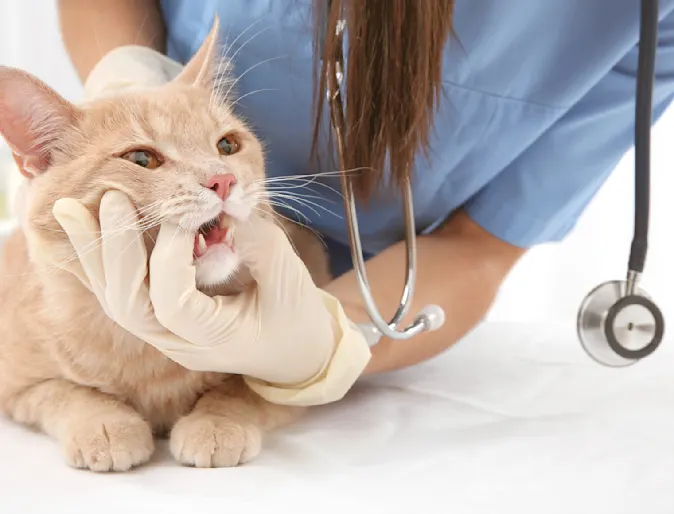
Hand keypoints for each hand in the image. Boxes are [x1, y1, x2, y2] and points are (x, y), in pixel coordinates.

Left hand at [52, 191, 370, 404]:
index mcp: (216, 341)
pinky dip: (99, 258)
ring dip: (94, 252)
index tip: (188, 213)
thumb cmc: (295, 315)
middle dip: (117, 251)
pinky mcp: (157, 317)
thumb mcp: (289, 280)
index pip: (174, 303)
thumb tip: (224, 200)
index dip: (173, 256)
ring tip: (72, 207)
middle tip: (112, 199)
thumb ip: (258, 243)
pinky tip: (81, 226)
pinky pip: (119, 290)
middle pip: (129, 305)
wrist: (293, 350)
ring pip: (115, 298)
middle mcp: (179, 343)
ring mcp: (163, 334)